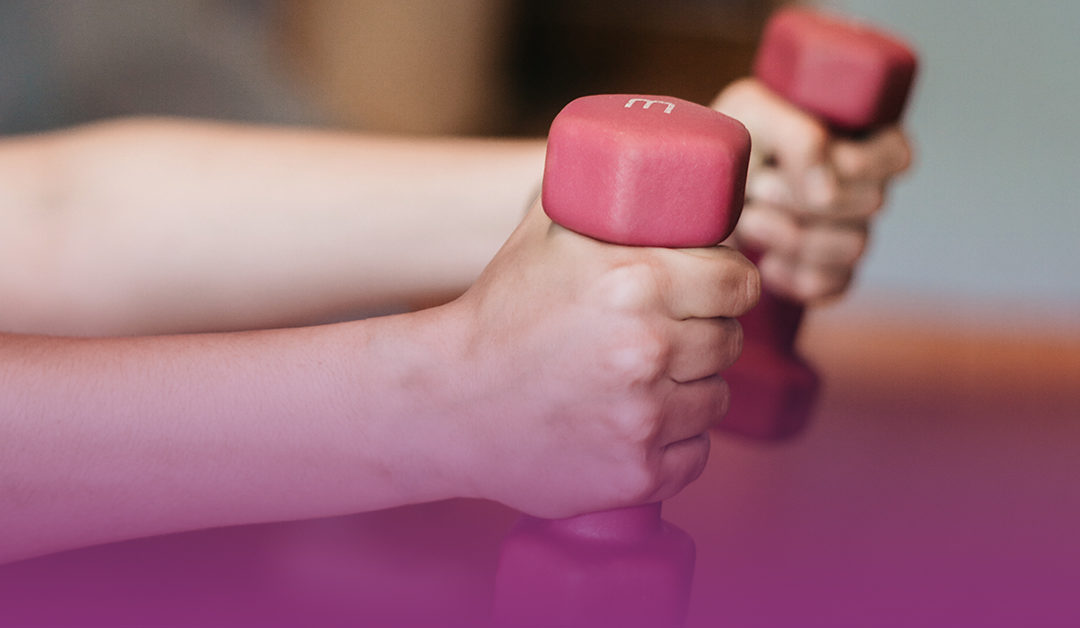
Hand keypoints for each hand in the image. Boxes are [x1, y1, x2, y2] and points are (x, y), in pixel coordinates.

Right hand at [446, 200, 757, 517]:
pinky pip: (695, 454)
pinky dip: (675, 442)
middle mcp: (648, 351)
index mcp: (636, 283)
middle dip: (707, 334)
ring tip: (648, 381)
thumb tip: (654, 167)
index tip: (719, 290)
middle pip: (730, 340)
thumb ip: (602, 199)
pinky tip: (637, 425)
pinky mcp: (638, 474)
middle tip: (671, 334)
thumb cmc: (498, 313)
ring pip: (715, 399)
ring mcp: (644, 420)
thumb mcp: (545, 236)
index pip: (738, 282)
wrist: (445, 404)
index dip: (731, 284)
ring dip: (692, 388)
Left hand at [711, 78, 912, 302]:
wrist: (695, 190)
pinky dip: (792, 276)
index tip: (798, 161)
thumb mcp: (754, 113)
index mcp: (861, 138)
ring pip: (852, 247)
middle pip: (870, 203)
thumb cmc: (730, 140)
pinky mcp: (828, 272)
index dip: (855, 163)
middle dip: (803, 198)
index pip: (896, 157)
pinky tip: (763, 260)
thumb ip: (798, 137)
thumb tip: (827, 192)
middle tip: (758, 187)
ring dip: (791, 236)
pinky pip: (831, 286)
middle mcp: (865, 187)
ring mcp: (849, 233)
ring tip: (749, 220)